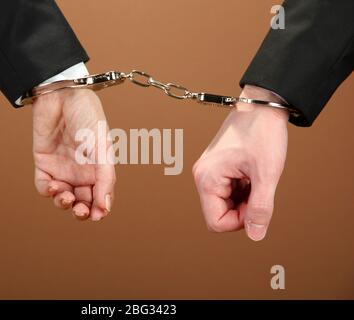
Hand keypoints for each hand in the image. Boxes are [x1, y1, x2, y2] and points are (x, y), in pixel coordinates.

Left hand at [32, 88, 114, 220]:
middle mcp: (82, 170)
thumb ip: (105, 177)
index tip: (98, 215)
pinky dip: (48, 191)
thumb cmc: (88, 115)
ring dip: (64, 203)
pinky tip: (53, 187)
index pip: (100, 196)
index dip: (99, 209)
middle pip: (82, 201)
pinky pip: (44, 185)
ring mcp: (62, 167)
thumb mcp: (102, 147)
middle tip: (81, 210)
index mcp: (99, 167)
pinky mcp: (44, 162)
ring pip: (63, 197)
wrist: (62, 93)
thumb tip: (105, 207)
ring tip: (66, 197)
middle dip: (82, 210)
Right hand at [192, 85, 288, 240]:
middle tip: (260, 188)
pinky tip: (252, 172)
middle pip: (220, 214)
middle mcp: (202, 176)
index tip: (257, 204)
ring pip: (225, 203)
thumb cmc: (262, 133)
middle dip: (243, 209)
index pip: (216, 223)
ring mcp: (208, 171)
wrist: (262, 105)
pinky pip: (228, 191)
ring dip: (244, 198)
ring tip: (257, 176)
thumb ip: (260, 208)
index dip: (240, 222)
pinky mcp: (217, 168)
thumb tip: (255, 235)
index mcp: (207, 179)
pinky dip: (243, 188)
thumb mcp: (266, 174)